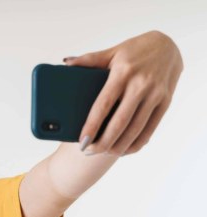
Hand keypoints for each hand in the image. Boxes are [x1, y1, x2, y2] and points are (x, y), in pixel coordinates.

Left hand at [64, 30, 183, 155]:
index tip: (82, 141)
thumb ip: (90, 59)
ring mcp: (155, 94)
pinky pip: (150, 129)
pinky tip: (124, 150)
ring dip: (119, 146)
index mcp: (122, 73)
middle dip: (103, 142)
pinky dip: (136, 143)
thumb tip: (66, 63)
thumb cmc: (135, 50)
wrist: (169, 45)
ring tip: (104, 153)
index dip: (92, 125)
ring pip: (135, 129)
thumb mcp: (112, 51)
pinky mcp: (166, 102)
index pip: (104, 104)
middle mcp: (140, 84)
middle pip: (120, 122)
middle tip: (89, 152)